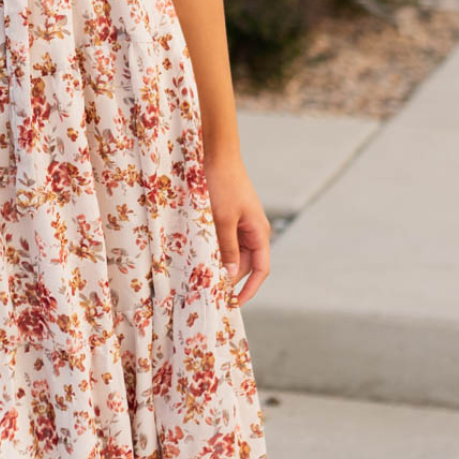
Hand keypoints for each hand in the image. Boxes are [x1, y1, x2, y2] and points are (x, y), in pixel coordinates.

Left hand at [202, 146, 270, 306]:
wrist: (215, 154)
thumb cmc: (222, 184)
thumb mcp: (222, 220)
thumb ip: (227, 249)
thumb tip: (230, 276)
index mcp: (259, 232)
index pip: (261, 269)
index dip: (250, 289)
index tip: (234, 304)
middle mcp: (252, 230)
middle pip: (245, 264)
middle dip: (229, 278)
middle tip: (208, 292)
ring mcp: (240, 223)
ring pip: (232, 253)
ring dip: (219, 264)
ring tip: (200, 276)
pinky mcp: (227, 217)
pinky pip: (223, 240)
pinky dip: (213, 250)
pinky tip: (197, 256)